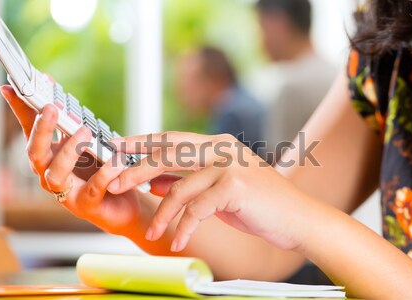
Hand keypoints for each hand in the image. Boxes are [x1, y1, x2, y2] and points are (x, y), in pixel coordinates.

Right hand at [0, 86, 148, 232]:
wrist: (121, 203)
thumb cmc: (99, 171)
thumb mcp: (85, 143)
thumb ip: (69, 121)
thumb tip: (49, 85)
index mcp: (48, 157)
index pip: (30, 131)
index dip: (22, 109)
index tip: (14, 87)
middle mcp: (50, 175)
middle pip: (35, 153)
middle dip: (41, 130)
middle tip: (51, 108)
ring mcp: (65, 193)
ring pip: (56, 173)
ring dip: (69, 151)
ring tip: (86, 132)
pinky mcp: (86, 206)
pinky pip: (93, 189)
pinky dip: (104, 174)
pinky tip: (116, 161)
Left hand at [108, 132, 307, 251]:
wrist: (298, 218)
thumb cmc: (258, 204)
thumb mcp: (217, 190)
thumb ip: (188, 182)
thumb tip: (154, 181)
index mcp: (216, 144)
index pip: (171, 139)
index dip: (142, 142)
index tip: (118, 148)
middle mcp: (221, 148)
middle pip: (168, 154)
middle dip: (136, 168)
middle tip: (114, 183)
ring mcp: (229, 165)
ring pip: (180, 188)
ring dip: (162, 214)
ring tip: (152, 233)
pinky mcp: (235, 186)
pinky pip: (198, 209)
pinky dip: (184, 227)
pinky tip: (178, 242)